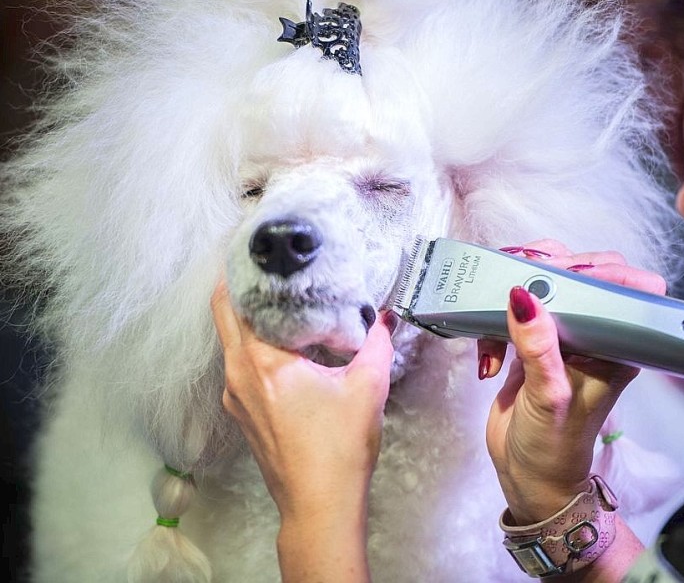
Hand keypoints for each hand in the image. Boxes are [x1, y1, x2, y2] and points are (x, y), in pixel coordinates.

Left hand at [210, 281, 395, 521]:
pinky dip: (253, 346)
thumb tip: (385, 318)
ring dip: (248, 319)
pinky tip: (283, 344)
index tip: (260, 251)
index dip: (243, 271)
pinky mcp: (242, 414)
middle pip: (225, 316)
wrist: (319, 506)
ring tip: (280, 301)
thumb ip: (376, 344)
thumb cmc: (339, 448)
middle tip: (270, 268)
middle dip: (241, 288)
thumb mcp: (367, 388)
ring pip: (231, 342)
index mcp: (262, 362)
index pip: (235, 301)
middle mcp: (237, 375)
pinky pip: (239, 366)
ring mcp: (234, 397)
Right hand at [481, 240, 665, 523]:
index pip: (625, 286)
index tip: (560, 270)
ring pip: (543, 286)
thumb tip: (522, 296)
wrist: (528, 477)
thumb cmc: (554, 447)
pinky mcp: (531, 342)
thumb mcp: (548, 397)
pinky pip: (514, 312)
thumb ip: (537, 347)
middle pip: (580, 275)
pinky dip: (493, 323)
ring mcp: (561, 335)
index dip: (597, 269)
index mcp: (616, 343)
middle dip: (545, 271)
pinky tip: (488, 357)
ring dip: (512, 297)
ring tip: (493, 317)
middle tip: (518, 280)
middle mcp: (594, 333)